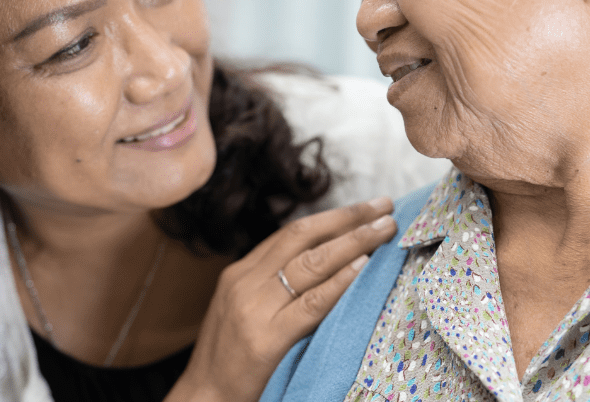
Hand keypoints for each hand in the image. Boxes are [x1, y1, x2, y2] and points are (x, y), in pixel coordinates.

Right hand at [166, 197, 397, 401]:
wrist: (204, 399)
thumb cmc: (231, 360)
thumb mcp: (246, 311)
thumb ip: (276, 287)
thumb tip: (329, 263)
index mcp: (240, 274)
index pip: (292, 233)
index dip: (333, 216)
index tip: (367, 207)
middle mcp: (246, 283)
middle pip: (303, 238)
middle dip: (348, 218)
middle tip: (385, 206)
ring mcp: (254, 309)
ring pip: (310, 263)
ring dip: (354, 241)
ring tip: (385, 228)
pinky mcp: (267, 339)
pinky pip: (311, 304)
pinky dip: (339, 282)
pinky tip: (363, 266)